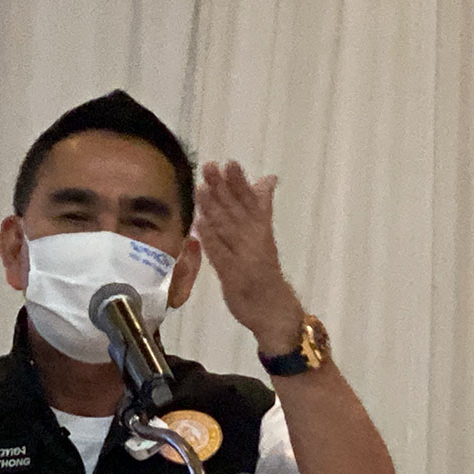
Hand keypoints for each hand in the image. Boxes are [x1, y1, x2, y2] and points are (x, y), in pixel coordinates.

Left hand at [195, 161, 304, 354]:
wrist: (275, 311)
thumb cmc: (265, 272)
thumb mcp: (265, 236)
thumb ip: (262, 208)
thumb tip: (268, 178)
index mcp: (263, 229)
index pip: (250, 201)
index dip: (239, 182)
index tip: (228, 163)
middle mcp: (255, 240)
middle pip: (237, 210)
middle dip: (223, 188)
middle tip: (209, 166)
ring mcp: (245, 258)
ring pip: (227, 229)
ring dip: (214, 208)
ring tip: (201, 188)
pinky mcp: (234, 276)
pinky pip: (221, 255)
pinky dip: (211, 240)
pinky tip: (198, 224)